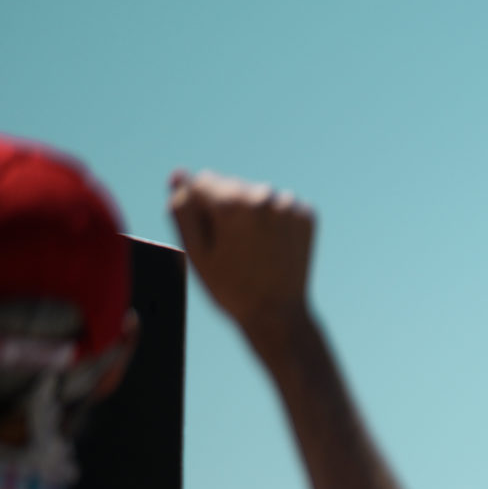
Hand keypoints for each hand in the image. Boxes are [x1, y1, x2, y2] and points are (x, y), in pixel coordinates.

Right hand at [168, 170, 315, 341]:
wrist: (278, 314)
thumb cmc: (230, 287)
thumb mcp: (194, 251)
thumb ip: (182, 209)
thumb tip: (180, 174)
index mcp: (231, 203)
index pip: (201, 182)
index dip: (201, 212)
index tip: (212, 239)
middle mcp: (262, 196)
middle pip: (230, 185)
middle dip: (226, 209)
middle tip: (234, 248)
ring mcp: (289, 204)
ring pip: (254, 194)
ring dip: (251, 213)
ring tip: (254, 248)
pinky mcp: (307, 213)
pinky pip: (279, 205)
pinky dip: (274, 219)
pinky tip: (273, 245)